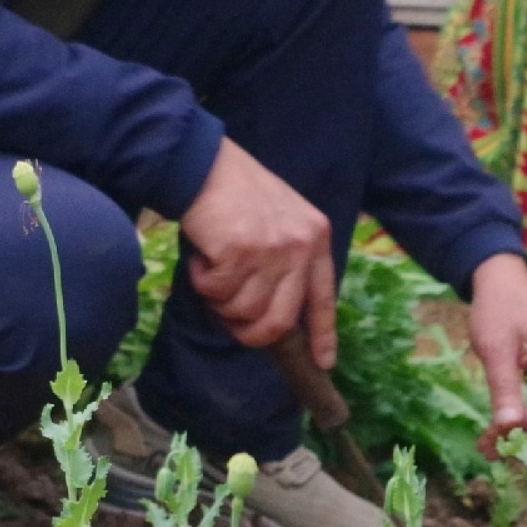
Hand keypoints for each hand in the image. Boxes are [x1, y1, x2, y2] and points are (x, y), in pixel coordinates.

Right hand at [179, 137, 336, 367]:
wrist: (205, 164)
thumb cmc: (237, 193)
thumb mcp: (281, 220)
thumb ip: (286, 261)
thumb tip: (274, 314)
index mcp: (315, 237)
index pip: (323, 297)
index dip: (322, 334)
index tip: (324, 362)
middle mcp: (300, 246)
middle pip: (278, 322)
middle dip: (250, 333)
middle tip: (230, 320)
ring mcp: (271, 250)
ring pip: (243, 311)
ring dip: (219, 300)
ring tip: (213, 270)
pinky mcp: (240, 253)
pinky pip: (216, 294)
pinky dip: (202, 282)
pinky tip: (202, 257)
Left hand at [466, 254, 526, 454]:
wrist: (497, 277)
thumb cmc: (498, 306)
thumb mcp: (496, 349)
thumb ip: (505, 388)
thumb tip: (509, 428)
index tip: (500, 435)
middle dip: (521, 435)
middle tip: (487, 449)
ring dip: (516, 429)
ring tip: (486, 447)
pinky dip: (515, 414)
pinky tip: (493, 431)